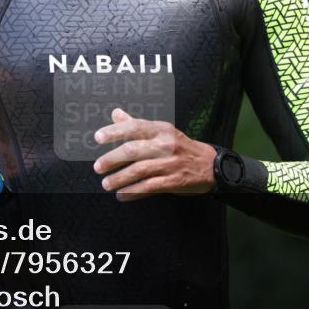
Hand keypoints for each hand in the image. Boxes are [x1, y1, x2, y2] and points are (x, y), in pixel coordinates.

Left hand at [92, 108, 216, 200]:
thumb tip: (115, 114)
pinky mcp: (174, 181)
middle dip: (112, 159)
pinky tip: (122, 194)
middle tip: (98, 166)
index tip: (98, 137)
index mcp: (162, 129)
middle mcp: (166, 144)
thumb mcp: (163, 131)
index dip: (115, 131)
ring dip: (120, 178)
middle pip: (134, 150)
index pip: (135, 127)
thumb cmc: (180, 147)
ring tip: (106, 183)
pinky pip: (149, 187)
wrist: (210, 165)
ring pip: (140, 170)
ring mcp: (171, 163)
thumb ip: (137, 124)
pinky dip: (133, 192)